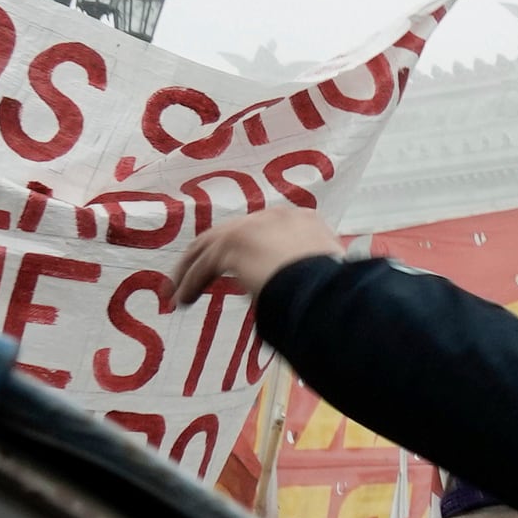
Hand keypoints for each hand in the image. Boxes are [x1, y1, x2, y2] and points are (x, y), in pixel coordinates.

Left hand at [163, 202, 339, 307]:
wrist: (328, 289)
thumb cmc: (337, 292)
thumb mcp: (327, 275)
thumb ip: (308, 272)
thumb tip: (305, 289)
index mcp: (304, 221)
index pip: (264, 230)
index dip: (246, 249)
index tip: (236, 267)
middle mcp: (276, 217)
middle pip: (230, 233)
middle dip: (209, 256)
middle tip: (196, 276)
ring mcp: (251, 226)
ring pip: (209, 247)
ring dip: (190, 270)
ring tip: (179, 291)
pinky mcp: (231, 244)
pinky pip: (203, 267)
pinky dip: (190, 283)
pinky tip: (183, 300)